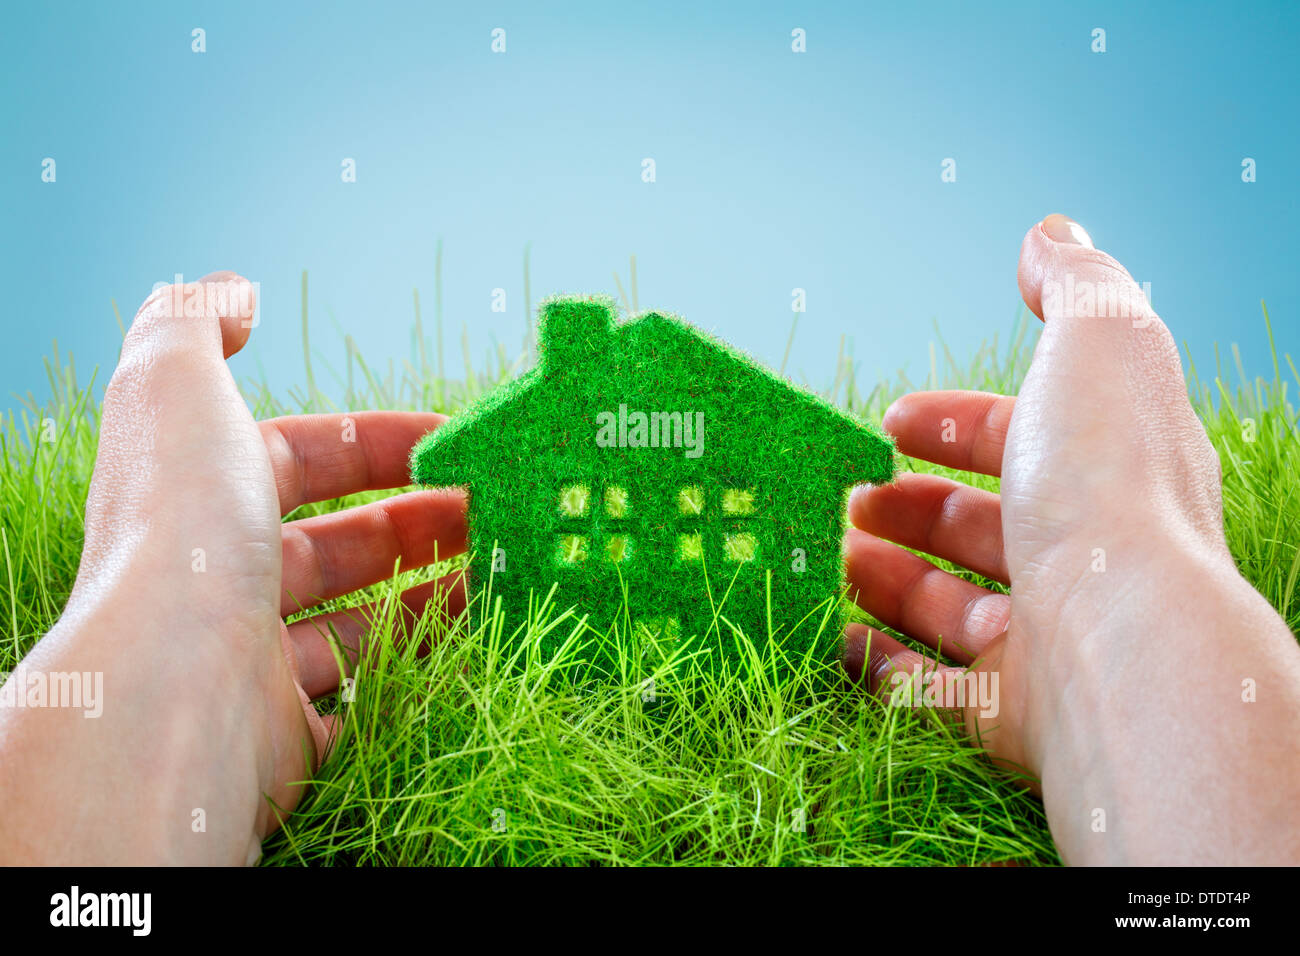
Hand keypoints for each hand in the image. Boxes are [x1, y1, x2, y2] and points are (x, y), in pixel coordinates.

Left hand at [0, 273, 465, 863]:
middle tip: (498, 508)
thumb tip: (238, 290)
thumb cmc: (184, 529)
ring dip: (433, 589)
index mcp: (204, 494)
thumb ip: (197, 321)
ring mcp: (254, 659)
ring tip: (504, 570)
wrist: (169, 691)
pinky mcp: (283, 733)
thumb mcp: (174, 387)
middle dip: (424, 516)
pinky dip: (417, 667)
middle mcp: (224, 576)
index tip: (460, 438)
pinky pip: (363, 694)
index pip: (305, 455)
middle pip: (341, 539)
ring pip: (360, 617)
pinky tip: (471, 639)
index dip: (384, 440)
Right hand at [843, 215, 1299, 863]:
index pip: (1026, 440)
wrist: (1119, 646)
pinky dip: (879, 660)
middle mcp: (1085, 559)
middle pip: (981, 527)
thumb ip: (1074, 283)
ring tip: (825, 552)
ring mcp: (1048, 642)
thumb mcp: (1098, 345)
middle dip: (907, 504)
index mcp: (1107, 473)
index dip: (956, 423)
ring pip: (949, 606)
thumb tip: (1050, 233)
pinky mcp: (1010, 714)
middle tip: (846, 495)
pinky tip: (835, 630)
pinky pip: (931, 688)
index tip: (890, 420)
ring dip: (882, 575)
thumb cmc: (1106, 487)